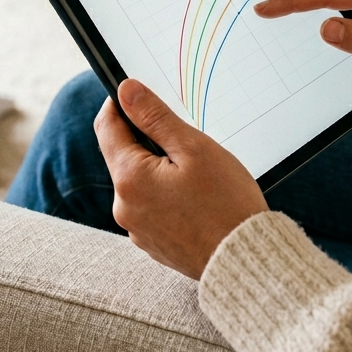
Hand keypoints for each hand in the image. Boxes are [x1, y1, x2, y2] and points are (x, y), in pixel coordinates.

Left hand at [95, 79, 268, 279]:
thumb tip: (126, 91)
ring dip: (159, 169)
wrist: (245, 261)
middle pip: (124, 154)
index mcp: (129, 178)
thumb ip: (155, 117)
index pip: (107, 127)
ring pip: (139, 181)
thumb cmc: (226, 204)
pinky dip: (166, 194)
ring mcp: (137, 228)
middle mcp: (124, 206)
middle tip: (185, 138)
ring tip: (198, 174)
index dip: (121, 104)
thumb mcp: (193, 148)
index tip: (139, 94)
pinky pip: (151, 206)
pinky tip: (196, 198)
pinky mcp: (152, 242)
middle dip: (148, 140)